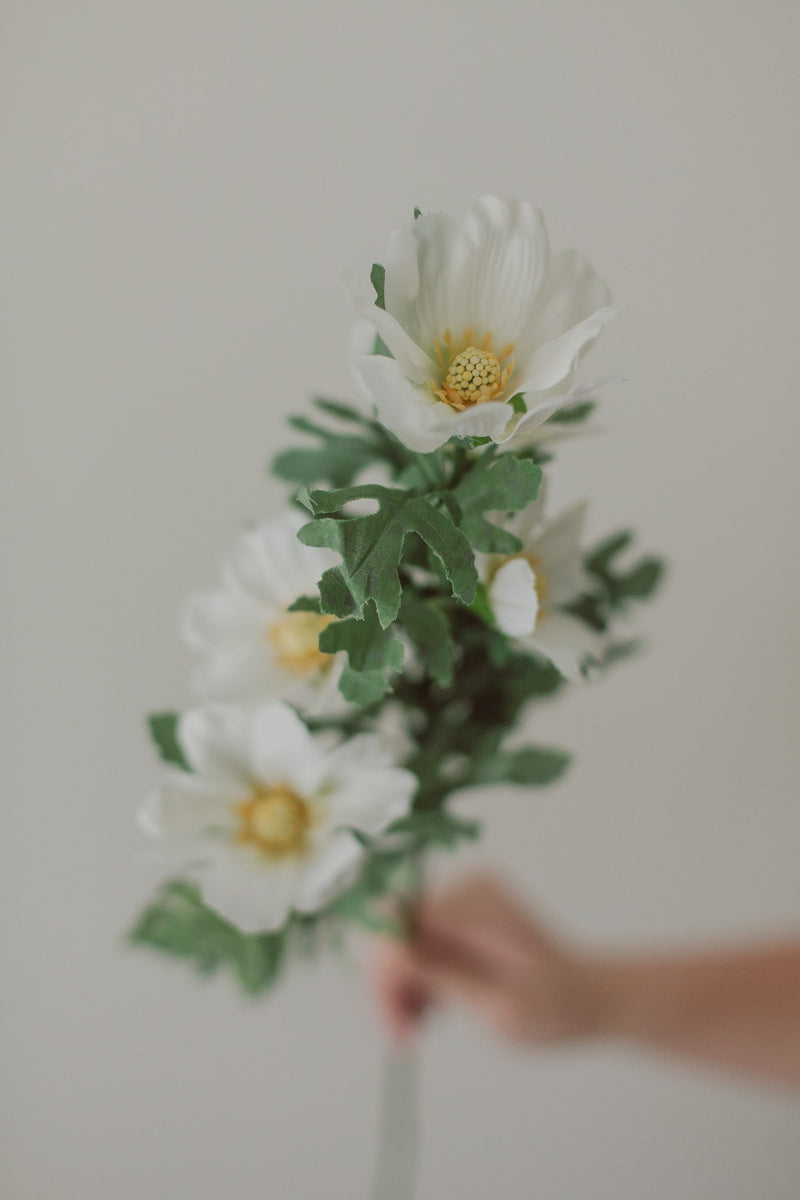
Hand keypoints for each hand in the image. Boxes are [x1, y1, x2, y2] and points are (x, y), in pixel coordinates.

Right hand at [369, 874, 609, 1043]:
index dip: (385, 968)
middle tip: (400, 1039)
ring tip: (412, 1034)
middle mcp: (465, 891)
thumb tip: (386, 953)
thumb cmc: (555, 1008)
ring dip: (399, 989)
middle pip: (395, 931)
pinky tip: (426, 1014)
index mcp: (477, 902)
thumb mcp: (495, 1004)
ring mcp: (461, 904)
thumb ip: (439, 975)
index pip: (399, 918)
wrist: (588, 999)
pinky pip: (417, 948)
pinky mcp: (458, 921)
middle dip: (390, 985)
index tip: (393, 1019)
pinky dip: (415, 982)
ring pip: (401, 943)